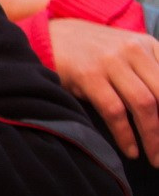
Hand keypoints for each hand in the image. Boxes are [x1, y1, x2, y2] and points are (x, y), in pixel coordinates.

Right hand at [47, 18, 158, 160]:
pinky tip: (131, 150)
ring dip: (153, 137)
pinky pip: (114, 110)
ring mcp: (109, 61)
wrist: (47, 37)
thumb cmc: (92, 51)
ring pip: (143, 104)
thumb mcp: (126, 52)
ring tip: (155, 158)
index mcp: (148, 45)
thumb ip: (150, 73)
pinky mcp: (88, 74)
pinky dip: (125, 135)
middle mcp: (133, 49)